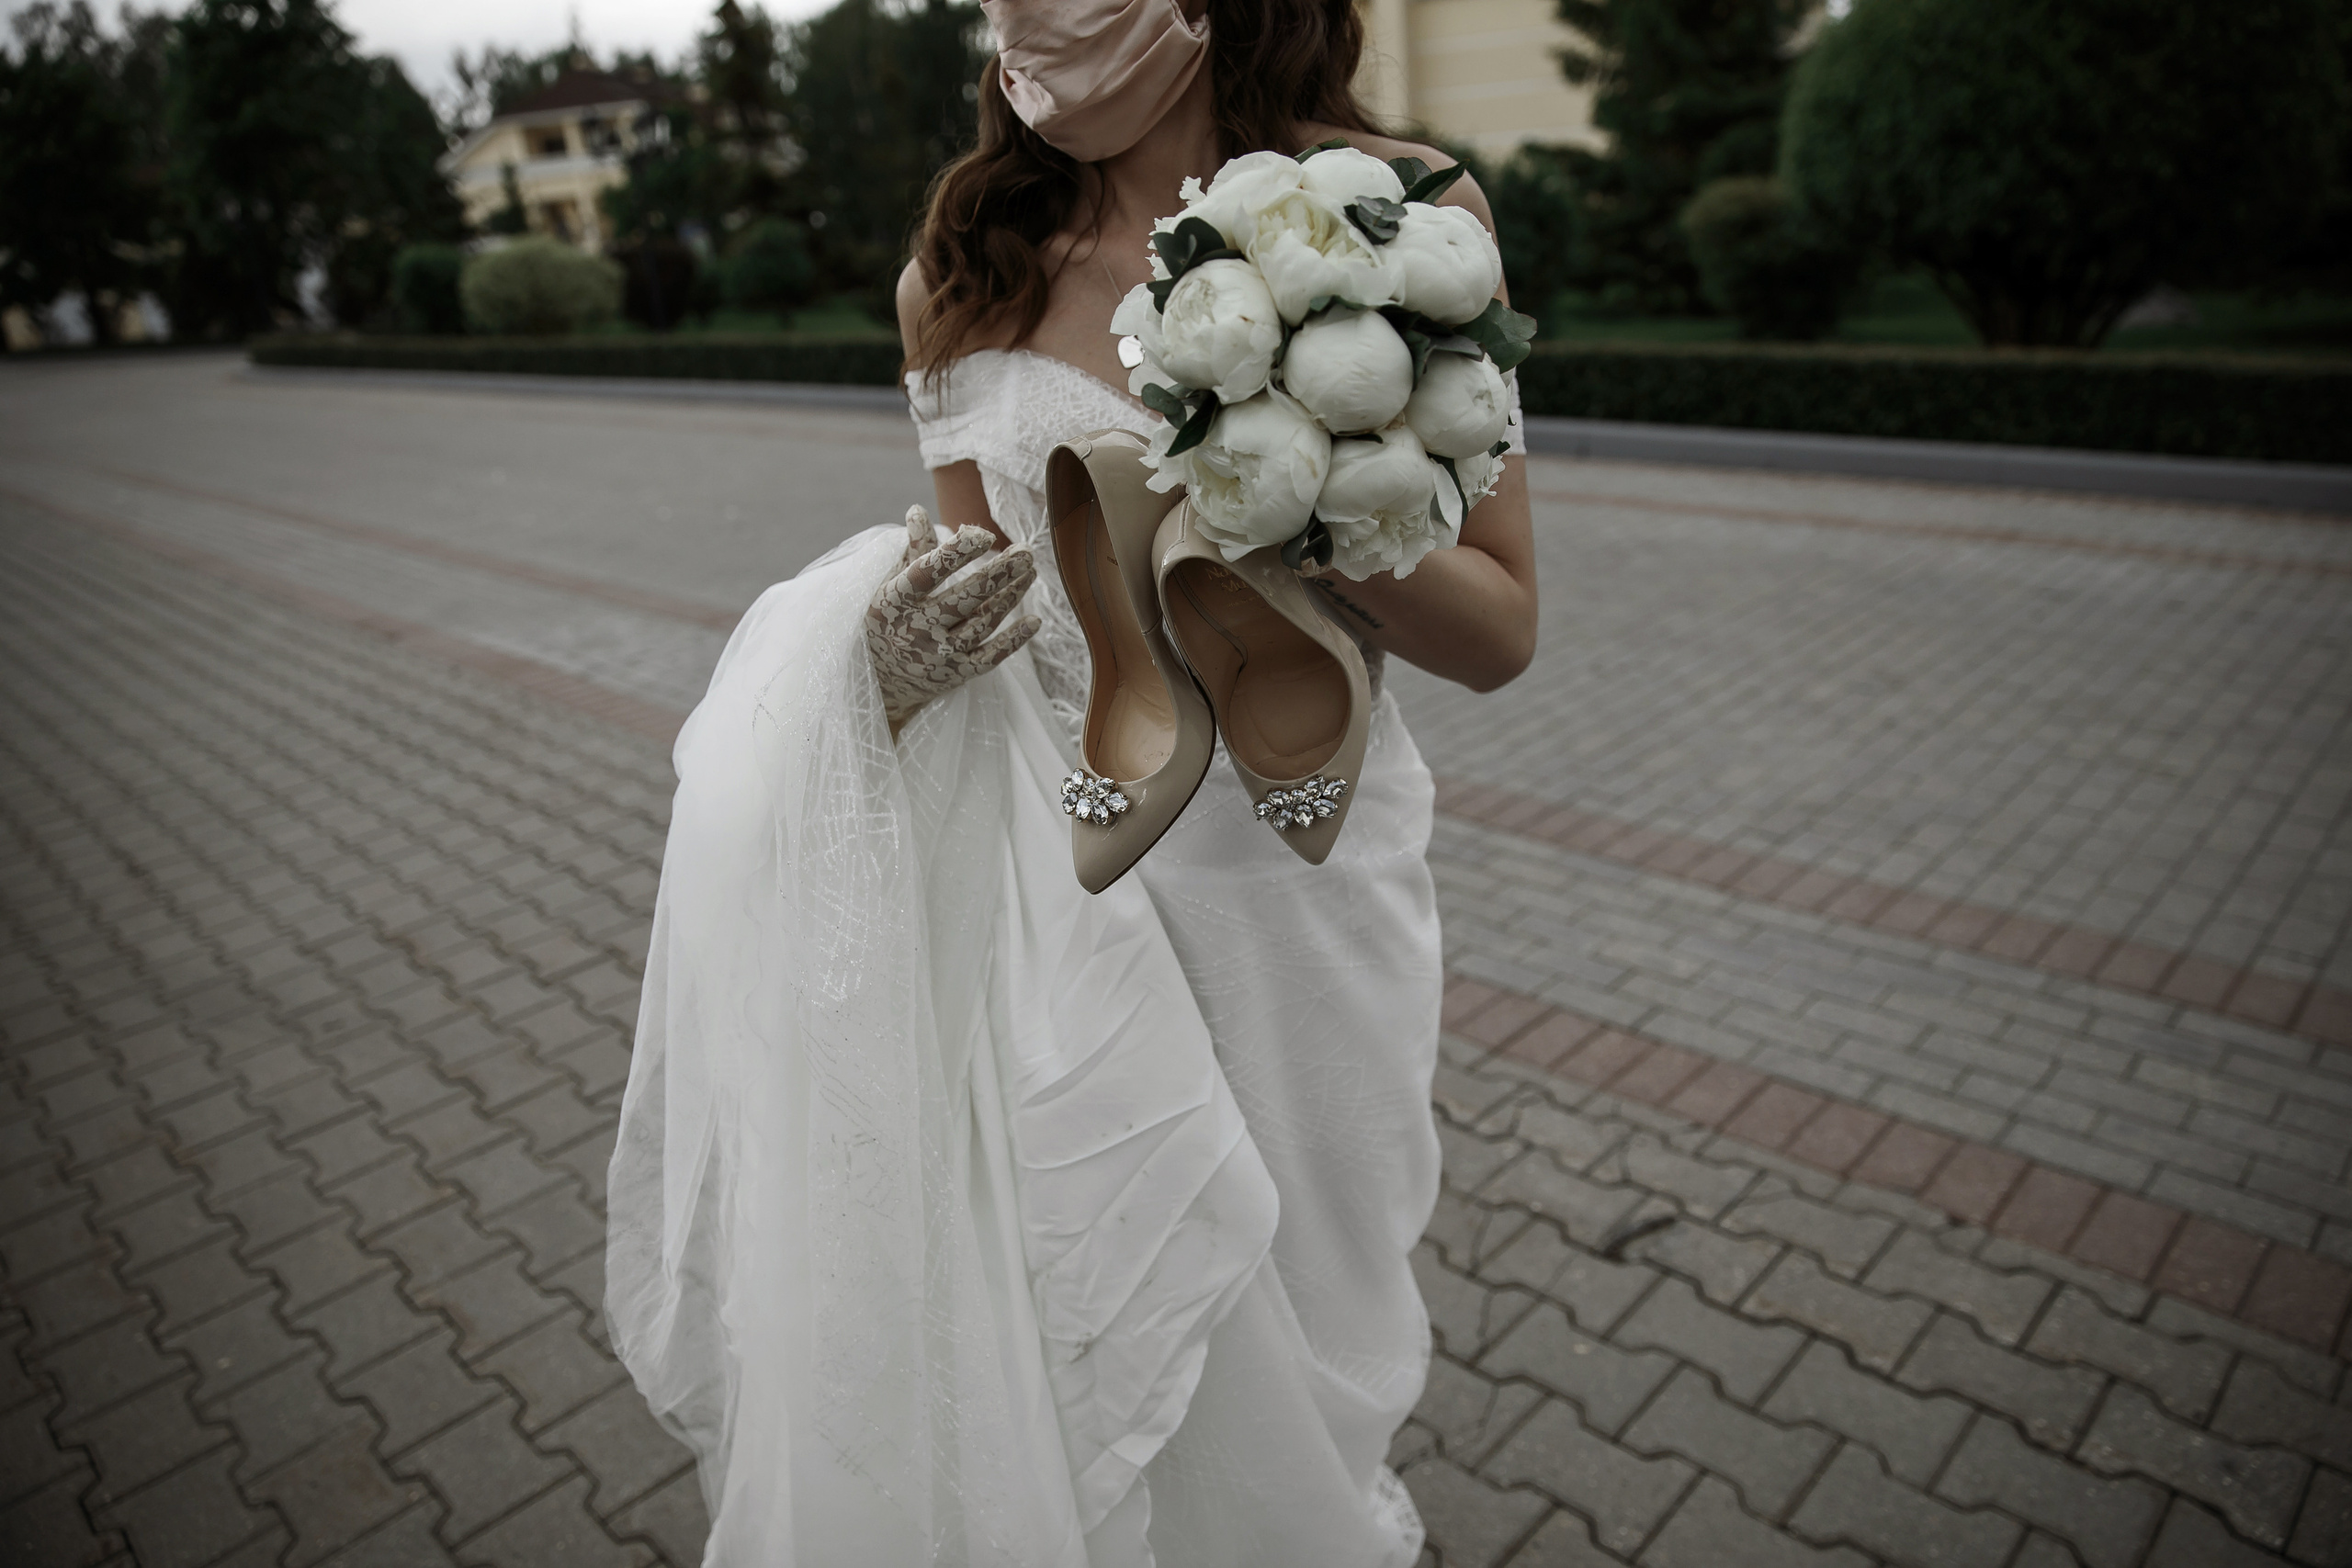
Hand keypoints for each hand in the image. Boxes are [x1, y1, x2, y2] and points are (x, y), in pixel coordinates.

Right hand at [866, 504, 1040, 731]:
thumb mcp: (892, 585)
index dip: (957, 552)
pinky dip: (1014, 640)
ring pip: (983, 622)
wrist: (880, 680)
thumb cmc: (890, 619)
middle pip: (965, 597)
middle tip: (1026, 550)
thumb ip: (913, 552)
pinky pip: (990, 657)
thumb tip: (917, 510)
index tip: (984, 535)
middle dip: (999, 572)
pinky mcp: (956, 674)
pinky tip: (1034, 620)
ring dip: (1011, 595)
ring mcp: (938, 654)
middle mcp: (917, 628)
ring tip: (1031, 571)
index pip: (928, 571)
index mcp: (896, 599)